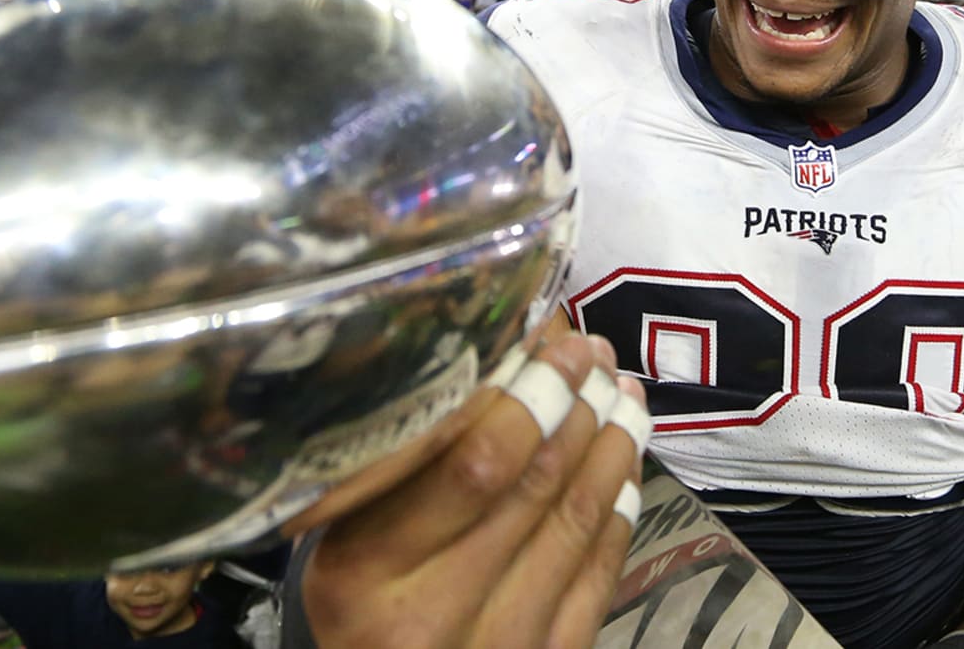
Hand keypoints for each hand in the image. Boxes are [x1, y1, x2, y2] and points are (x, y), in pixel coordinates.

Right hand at [295, 332, 648, 648]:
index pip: (470, 468)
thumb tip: (484, 365)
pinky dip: (618, 508)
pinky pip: (597, 575)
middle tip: (593, 355)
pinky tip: (622, 463)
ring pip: (574, 523)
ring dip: (609, 446)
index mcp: (364, 570)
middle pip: (531, 487)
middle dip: (575, 406)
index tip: (554, 345)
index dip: (528, 399)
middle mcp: (433, 615)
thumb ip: (395, 471)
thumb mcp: (341, 539)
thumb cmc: (355, 606)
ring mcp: (499, 645)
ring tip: (620, 392)